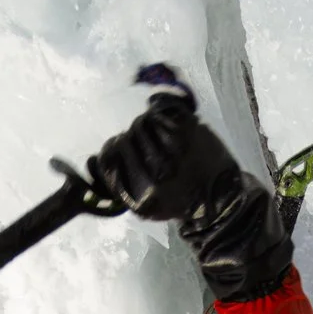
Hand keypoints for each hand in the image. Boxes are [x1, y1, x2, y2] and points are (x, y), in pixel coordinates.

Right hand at [89, 93, 238, 223]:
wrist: (220, 199)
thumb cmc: (178, 203)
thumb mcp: (144, 208)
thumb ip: (118, 185)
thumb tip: (93, 160)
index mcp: (140, 192)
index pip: (108, 158)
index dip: (111, 149)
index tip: (117, 147)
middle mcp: (155, 169)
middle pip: (127, 136)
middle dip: (132, 137)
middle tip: (143, 142)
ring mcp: (173, 147)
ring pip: (143, 122)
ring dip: (146, 124)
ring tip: (156, 132)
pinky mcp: (189, 129)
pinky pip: (162, 107)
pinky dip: (158, 105)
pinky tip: (161, 111)